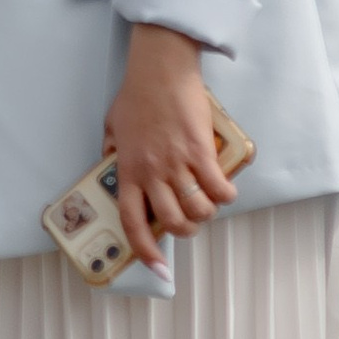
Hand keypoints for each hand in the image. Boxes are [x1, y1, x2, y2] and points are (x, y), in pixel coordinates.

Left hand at [102, 22, 233, 260]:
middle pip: (172, 222)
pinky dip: (226, 195)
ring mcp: (176, 164)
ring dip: (207, 214)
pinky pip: (219, 189)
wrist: (160, 70)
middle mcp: (151, 173)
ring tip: (208, 203)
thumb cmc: (136, 95)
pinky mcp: (201, 152)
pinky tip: (225, 189)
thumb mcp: (113, 127)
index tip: (157, 268)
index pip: (133, 222)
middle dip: (185, 231)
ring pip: (198, 210)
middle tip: (190, 222)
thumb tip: (112, 167)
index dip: (146, 251)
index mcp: (128, 170)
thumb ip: (113, 152)